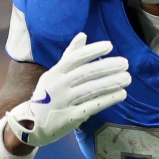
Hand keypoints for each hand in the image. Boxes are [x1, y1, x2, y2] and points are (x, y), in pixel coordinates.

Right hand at [6, 32, 129, 147]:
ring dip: (111, 83)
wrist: (31, 124)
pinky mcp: (71, 117)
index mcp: (55, 73)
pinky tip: (121, 94)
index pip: (75, 58)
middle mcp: (59, 86)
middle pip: (86, 73)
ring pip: (91, 89)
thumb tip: (83, 35)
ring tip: (127, 78)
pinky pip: (92, 106)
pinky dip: (108, 99)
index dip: (93, 51)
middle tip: (125, 63)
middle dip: (107, 67)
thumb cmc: (47, 95)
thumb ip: (70, 55)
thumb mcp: (54, 74)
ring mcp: (64, 102)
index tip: (109, 46)